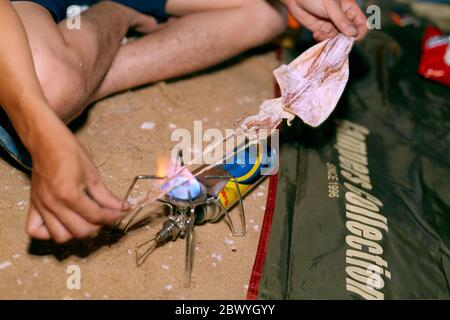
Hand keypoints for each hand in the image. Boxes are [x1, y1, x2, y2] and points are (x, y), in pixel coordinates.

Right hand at [26, 123, 128, 242]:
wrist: (46, 140)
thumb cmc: (69, 151)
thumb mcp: (92, 173)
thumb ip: (106, 196)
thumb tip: (122, 208)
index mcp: (69, 193)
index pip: (95, 216)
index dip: (112, 216)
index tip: (121, 213)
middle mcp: (53, 204)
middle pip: (80, 231)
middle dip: (98, 226)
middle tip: (106, 216)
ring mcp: (41, 206)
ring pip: (60, 236)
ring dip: (76, 232)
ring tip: (86, 220)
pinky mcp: (33, 205)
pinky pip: (36, 230)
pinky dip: (49, 232)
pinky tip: (63, 223)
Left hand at [281, 0, 367, 40]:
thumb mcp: (329, 6)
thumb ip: (341, 20)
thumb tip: (353, 33)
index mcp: (350, 9)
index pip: (362, 25)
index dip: (359, 34)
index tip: (351, 38)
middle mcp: (343, 19)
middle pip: (350, 35)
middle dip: (342, 39)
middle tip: (332, 37)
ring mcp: (332, 25)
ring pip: (337, 39)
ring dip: (330, 40)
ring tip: (320, 33)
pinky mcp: (322, 30)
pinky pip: (326, 40)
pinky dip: (322, 39)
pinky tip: (316, 34)